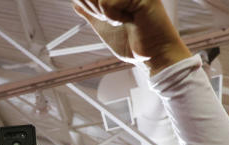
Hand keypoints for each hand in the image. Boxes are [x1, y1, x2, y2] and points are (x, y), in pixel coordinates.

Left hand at [73, 0, 190, 72]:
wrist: (153, 56)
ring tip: (123, 20)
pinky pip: (106, 3)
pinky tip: (130, 20)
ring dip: (104, 14)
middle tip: (115, 20)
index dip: (88, 4)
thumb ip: (91, 13)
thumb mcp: (104, 27)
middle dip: (94, 8)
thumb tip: (75, 3)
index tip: (104, 16)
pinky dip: (113, 17)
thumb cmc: (133, 43)